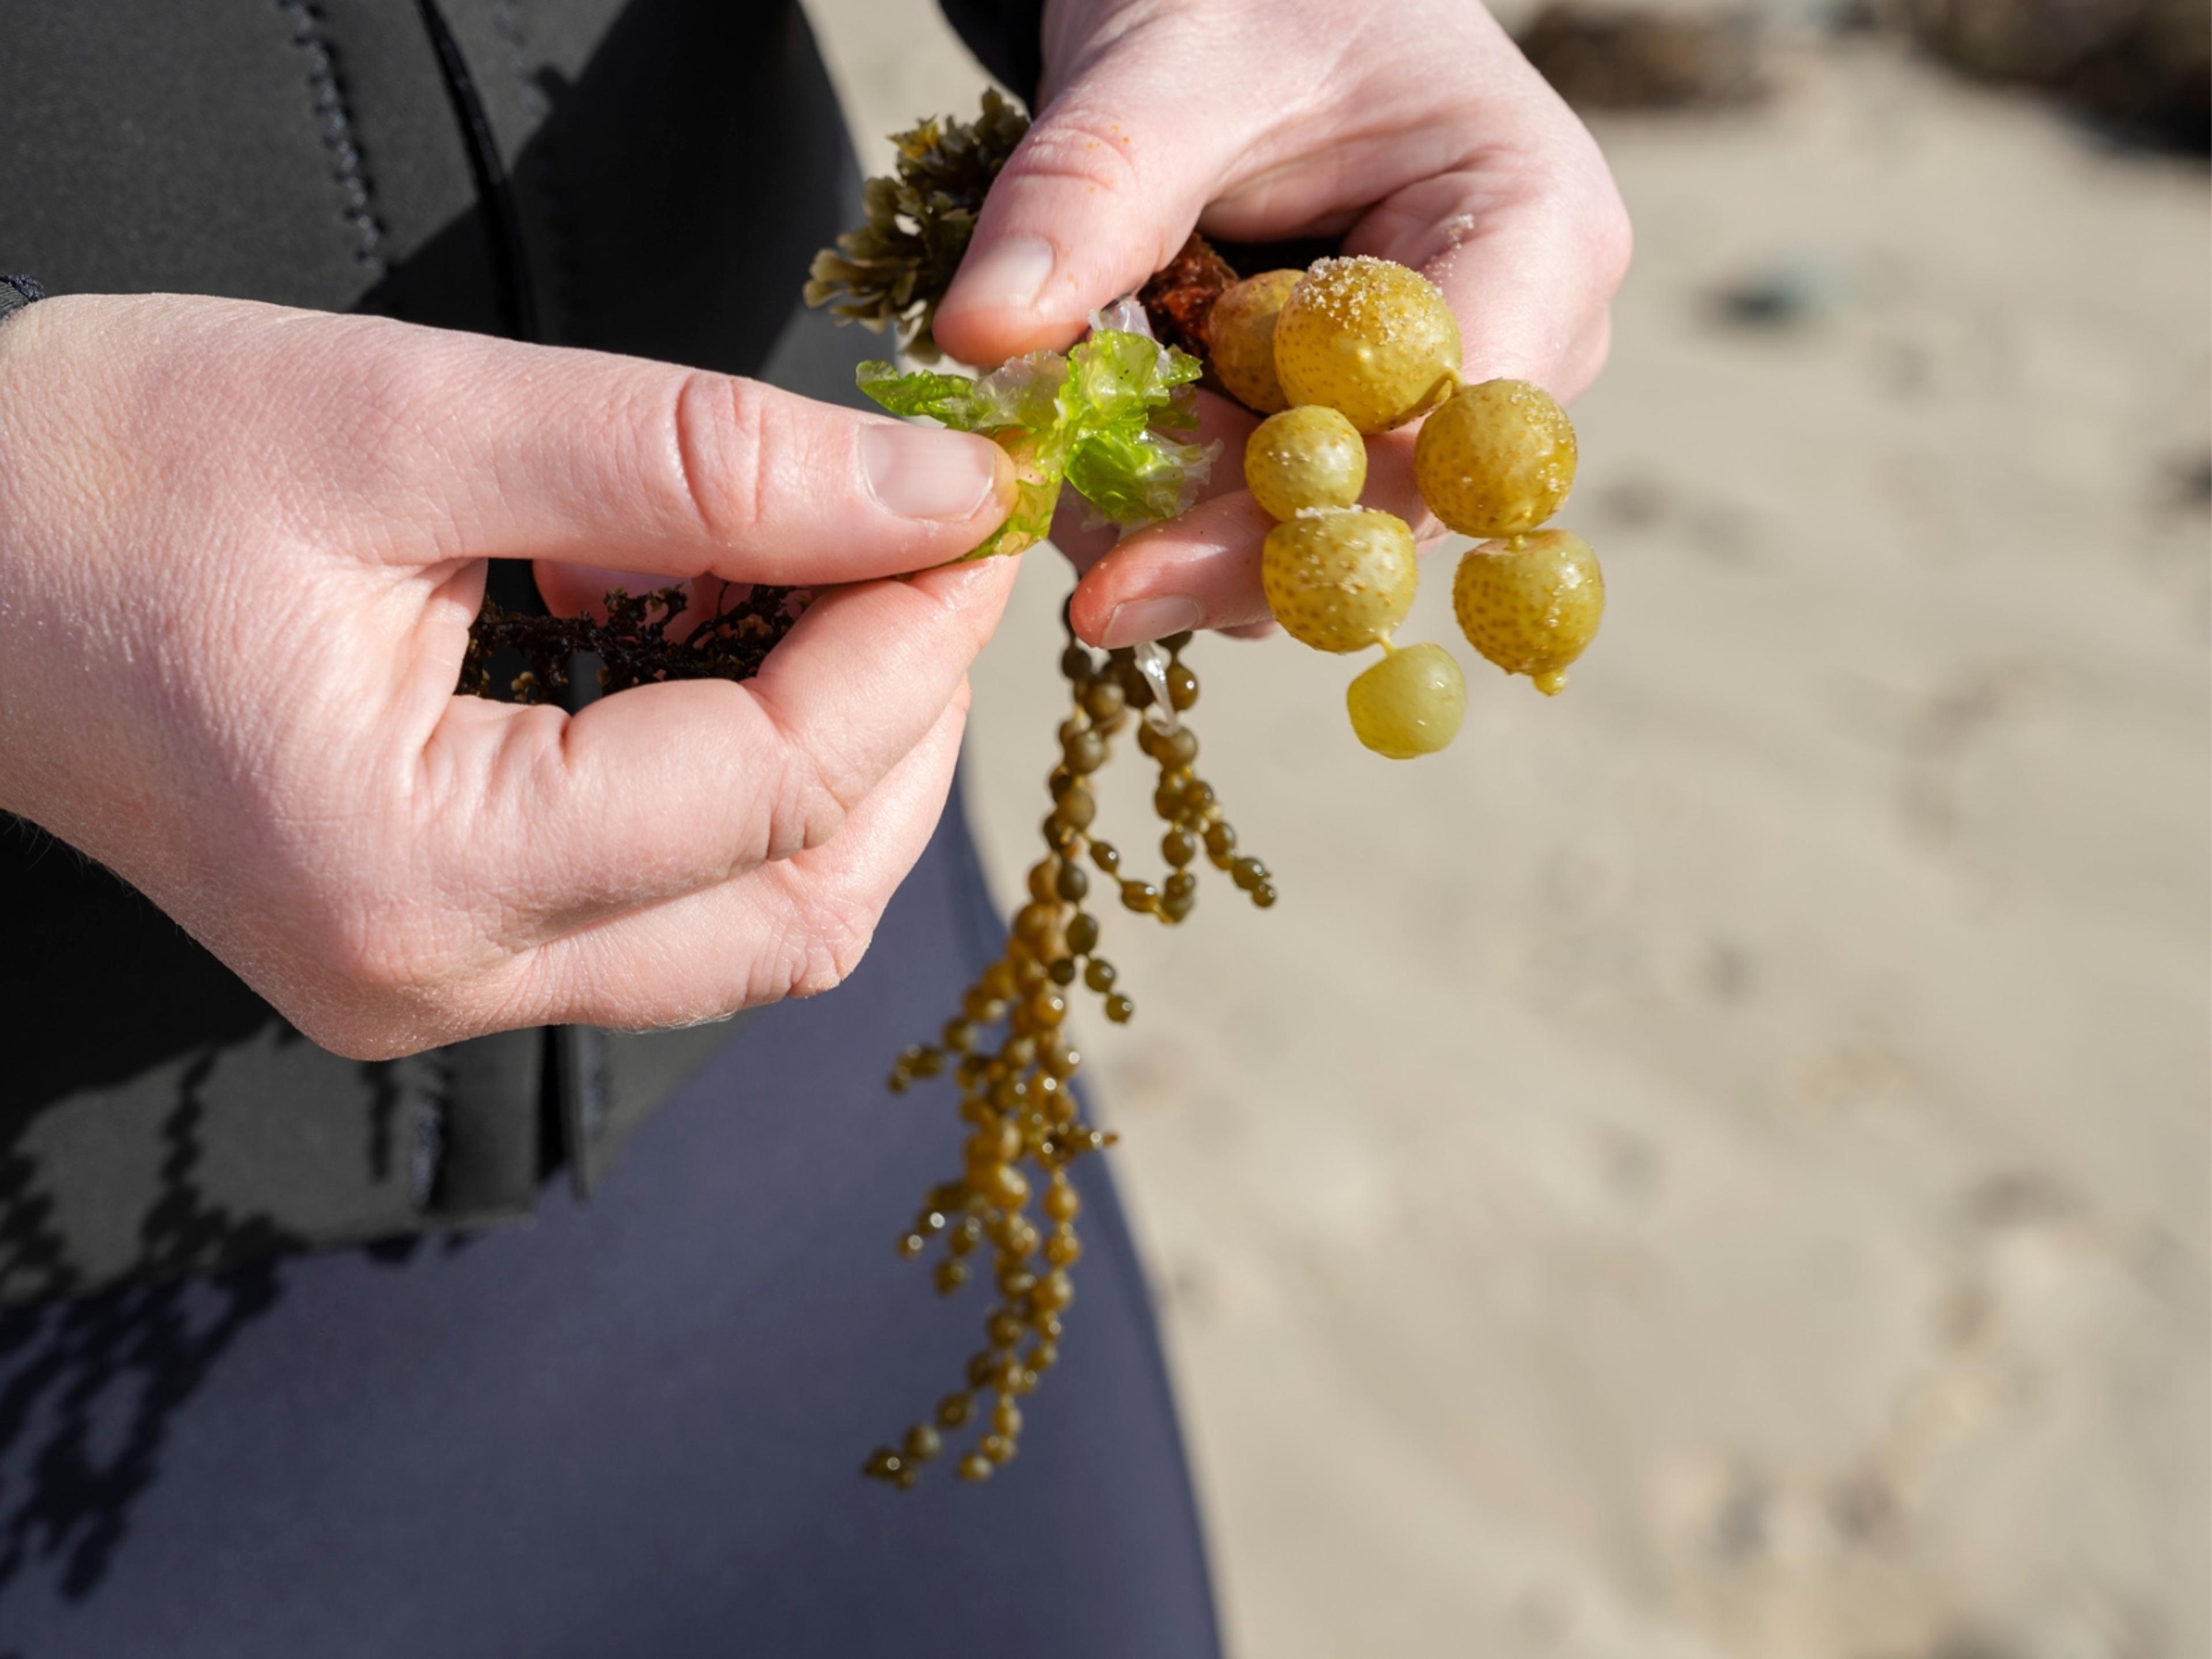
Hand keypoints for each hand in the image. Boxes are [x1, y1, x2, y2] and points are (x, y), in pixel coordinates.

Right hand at [0, 295, 1015, 1058]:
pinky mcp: (443, 950)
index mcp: (412, 872)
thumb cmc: (102, 466)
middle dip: (906, 723)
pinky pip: (674, 906)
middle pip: (797, 905)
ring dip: (847, 765)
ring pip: (754, 926)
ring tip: (848, 588)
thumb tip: (930, 495)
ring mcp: (441, 987)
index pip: (774, 786)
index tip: (980, 507)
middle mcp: (438, 981)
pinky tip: (747, 647)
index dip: (913, 641)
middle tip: (936, 549)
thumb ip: (696, 464)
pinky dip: (755, 785)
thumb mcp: (404, 420)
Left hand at [931, 0, 1630, 646]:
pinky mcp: (1369, 429)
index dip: (1287, 525)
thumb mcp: (1161, 73)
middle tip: (1058, 522)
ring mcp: (1447, 400)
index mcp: (1535, 233)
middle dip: (1205, 532)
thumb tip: (985, 337)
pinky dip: (1174, 492)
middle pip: (1375, 513)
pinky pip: (1272, 511)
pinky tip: (1106, 436)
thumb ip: (1085, 199)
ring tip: (1071, 436)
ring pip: (1313, 534)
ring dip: (1174, 516)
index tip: (1127, 578)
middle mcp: (1523, 343)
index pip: (1435, 441)